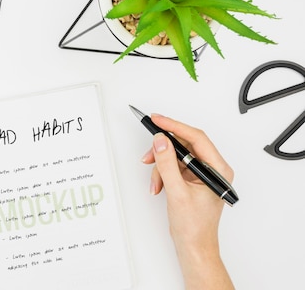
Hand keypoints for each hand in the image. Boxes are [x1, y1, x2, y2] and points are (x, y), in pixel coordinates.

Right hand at [141, 114, 233, 289]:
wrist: (194, 246)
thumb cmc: (194, 226)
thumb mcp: (177, 192)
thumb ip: (167, 164)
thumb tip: (161, 142)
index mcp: (218, 169)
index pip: (196, 138)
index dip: (174, 126)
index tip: (157, 120)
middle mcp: (212, 169)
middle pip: (185, 145)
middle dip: (163, 151)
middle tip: (148, 153)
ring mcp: (201, 174)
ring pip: (176, 157)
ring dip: (160, 167)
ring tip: (155, 182)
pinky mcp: (191, 180)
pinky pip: (173, 167)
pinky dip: (162, 174)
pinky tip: (159, 187)